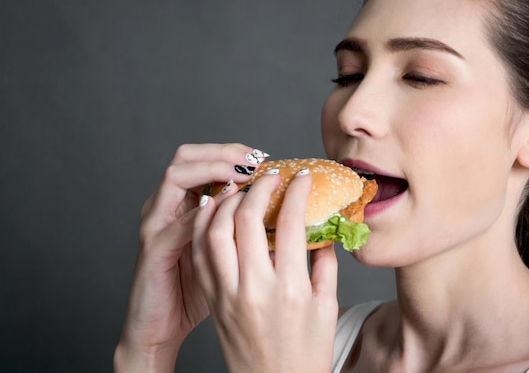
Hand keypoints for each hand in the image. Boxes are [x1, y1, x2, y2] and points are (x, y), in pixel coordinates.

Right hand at [114, 143, 268, 372]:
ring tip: (243, 176)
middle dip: (223, 152)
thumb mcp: (225, 252)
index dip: (233, 152)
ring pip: (176, 177)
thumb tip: (289, 218)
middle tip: (255, 160)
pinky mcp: (154, 249)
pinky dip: (203, 212)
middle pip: (185, 156)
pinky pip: (176, 223)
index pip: (204, 159)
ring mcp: (157, 224)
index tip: (265, 157)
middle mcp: (166, 206)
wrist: (160, 327)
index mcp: (184, 204)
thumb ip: (247, 230)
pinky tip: (228, 211)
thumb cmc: (196, 290)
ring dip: (211, 170)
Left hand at [192, 167, 338, 372]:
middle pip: (247, 219)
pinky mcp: (213, 300)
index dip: (296, 191)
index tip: (301, 177)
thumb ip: (324, 264)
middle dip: (258, 187)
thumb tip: (320, 229)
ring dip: (226, 202)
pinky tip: (215, 212)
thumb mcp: (327, 308)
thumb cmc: (305, 354)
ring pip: (215, 232)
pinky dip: (205, 227)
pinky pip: (201, 254)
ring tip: (240, 188)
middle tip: (269, 175)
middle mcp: (254, 288)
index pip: (290, 223)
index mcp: (290, 289)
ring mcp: (228, 294)